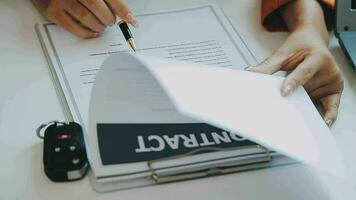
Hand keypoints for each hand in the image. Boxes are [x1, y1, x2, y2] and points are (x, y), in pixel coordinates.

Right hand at [31, 0, 136, 37]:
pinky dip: (86, 33)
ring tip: (101, 26)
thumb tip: (122, 13)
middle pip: (98, 7)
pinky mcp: (52, 11)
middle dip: (108, 19)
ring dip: (98, 26)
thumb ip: (105, 0)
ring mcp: (61, 0)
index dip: (123, 10)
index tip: (132, 20)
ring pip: (86, 18)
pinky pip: (73, 27)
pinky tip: (92, 32)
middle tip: (110, 22)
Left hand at [246, 0, 343, 126]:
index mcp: (318, 56)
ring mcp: (333, 80)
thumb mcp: (283, 53)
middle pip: (306, 89)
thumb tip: (250, 73)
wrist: (313, 39)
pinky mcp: (336, 88)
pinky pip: (332, 105)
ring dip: (301, 102)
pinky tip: (323, 121)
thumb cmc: (300, 46)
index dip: (293, 82)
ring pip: (312, 98)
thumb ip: (268, 65)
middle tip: (281, 101)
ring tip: (294, 99)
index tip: (284, 92)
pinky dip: (328, 114)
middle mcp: (329, 69)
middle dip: (293, 96)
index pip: (304, 72)